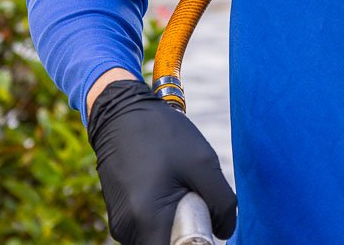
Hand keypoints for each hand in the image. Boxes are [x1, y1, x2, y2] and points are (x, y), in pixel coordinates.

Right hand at [87, 78, 236, 244]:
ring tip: (180, 191)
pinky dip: (161, 218)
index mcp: (146, 219)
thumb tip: (224, 232)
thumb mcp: (203, 164)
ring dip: (173, 225)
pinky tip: (167, 188)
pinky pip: (146, 228)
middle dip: (185, 235)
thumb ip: (222, 204)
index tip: (206, 225)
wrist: (121, 111)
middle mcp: (127, 228)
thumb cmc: (162, 133)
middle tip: (196, 203)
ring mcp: (120, 223)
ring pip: (155, 238)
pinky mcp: (119, 214)